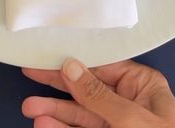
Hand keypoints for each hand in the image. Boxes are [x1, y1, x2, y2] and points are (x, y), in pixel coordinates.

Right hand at [22, 58, 174, 127]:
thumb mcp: (131, 118)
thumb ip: (99, 94)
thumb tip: (72, 67)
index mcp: (143, 85)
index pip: (103, 65)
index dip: (75, 59)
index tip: (48, 54)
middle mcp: (129, 102)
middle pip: (86, 87)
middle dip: (58, 85)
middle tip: (30, 76)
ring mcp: (117, 125)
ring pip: (79, 114)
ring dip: (54, 112)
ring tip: (30, 108)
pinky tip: (46, 125)